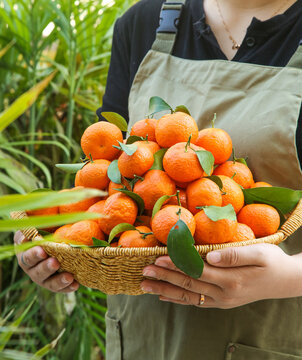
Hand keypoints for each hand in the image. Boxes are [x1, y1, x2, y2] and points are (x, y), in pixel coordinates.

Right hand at [15, 231, 78, 292]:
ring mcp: (44, 278)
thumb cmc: (42, 231)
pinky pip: (61, 288)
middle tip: (55, 263)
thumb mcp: (35, 226)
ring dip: (59, 280)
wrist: (53, 242)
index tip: (43, 251)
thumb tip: (28, 227)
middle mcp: (32, 269)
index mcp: (25, 255)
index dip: (34, 254)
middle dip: (46, 267)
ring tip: (69, 277)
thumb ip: (31, 227)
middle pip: (38, 272)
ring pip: (49, 283)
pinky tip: (75, 285)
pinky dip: (68, 288)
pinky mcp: (55, 284)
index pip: (27, 257)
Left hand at [141, 244, 301, 308]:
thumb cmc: (272, 262)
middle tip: (145, 272)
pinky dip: (178, 299)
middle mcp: (224, 294)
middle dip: (165, 278)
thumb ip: (234, 255)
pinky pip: (196, 301)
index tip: (158, 259)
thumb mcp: (259, 253)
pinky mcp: (222, 302)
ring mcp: (222, 301)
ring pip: (188, 296)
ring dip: (166, 290)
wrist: (285, 281)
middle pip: (189, 285)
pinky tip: (164, 296)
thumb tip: (210, 255)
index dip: (176, 265)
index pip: (197, 271)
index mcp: (231, 280)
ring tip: (146, 286)